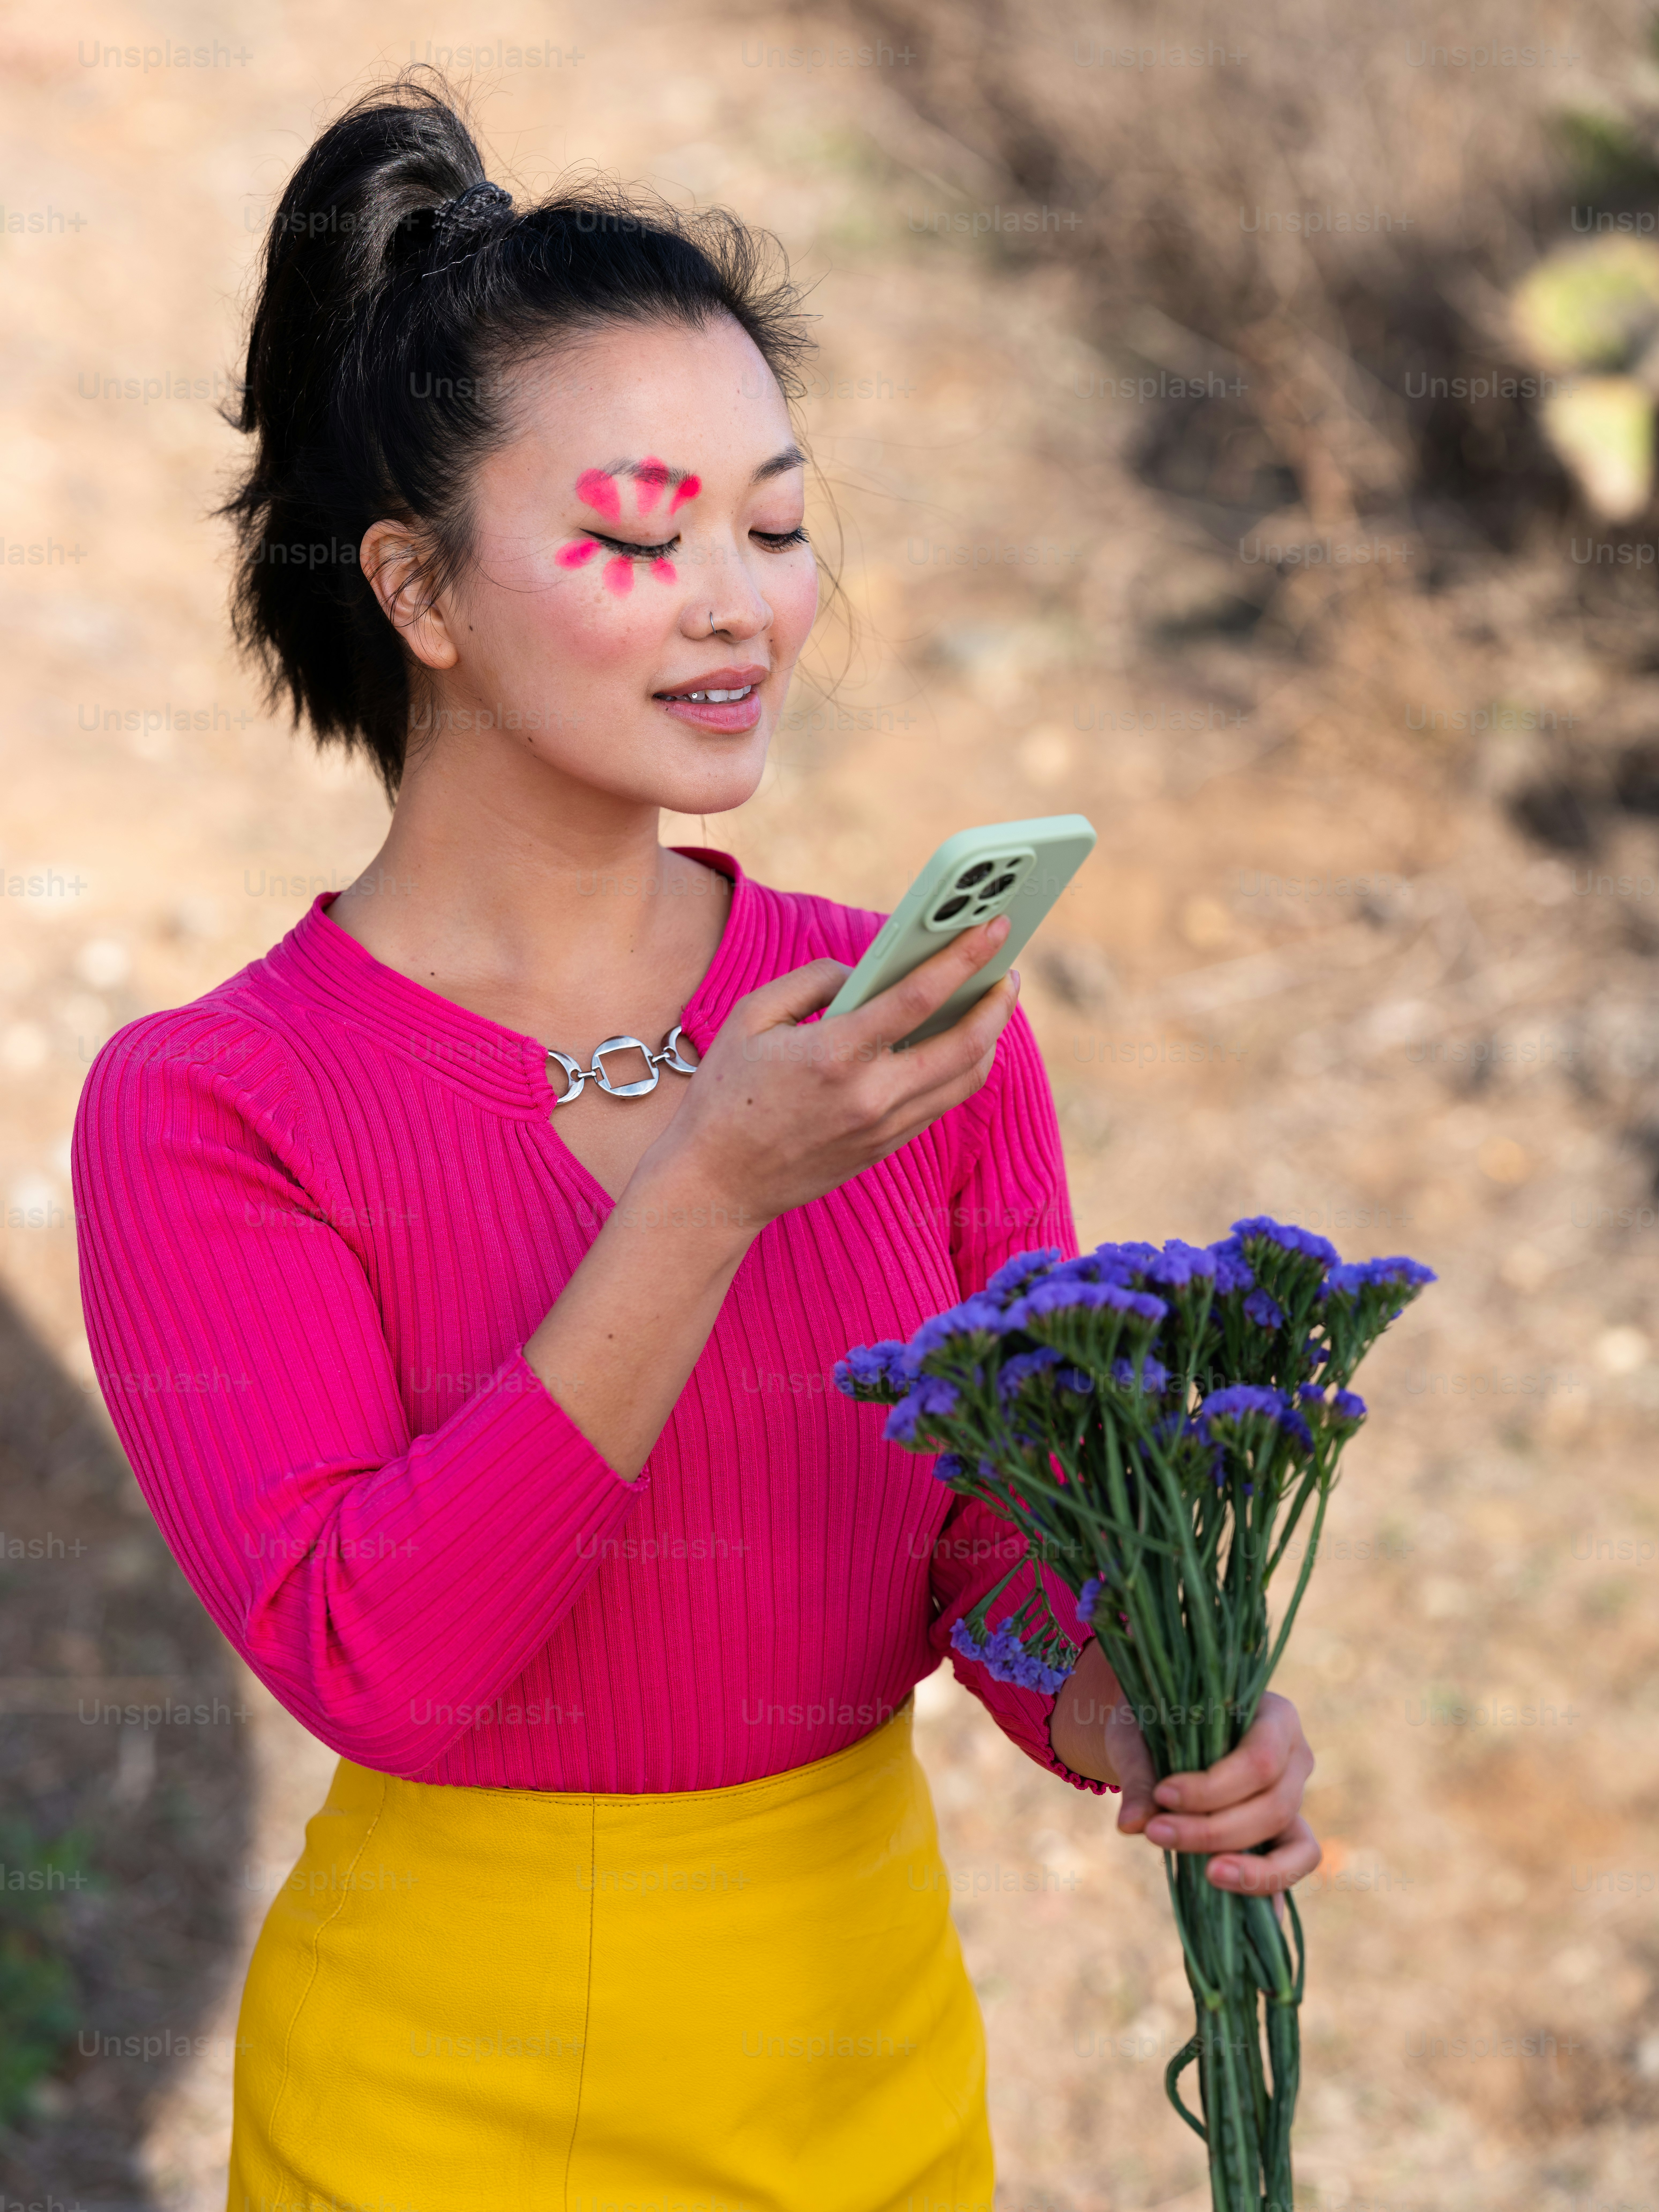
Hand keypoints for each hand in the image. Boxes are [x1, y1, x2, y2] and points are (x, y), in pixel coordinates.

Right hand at [641, 913, 1019, 1228]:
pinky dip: (964, 1067)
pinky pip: (943, 1101)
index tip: (994, 927)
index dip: (963, 957)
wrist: (717, 1181)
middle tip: (1008, 968)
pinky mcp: (886, 1147)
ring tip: (992, 1001)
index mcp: (834, 1055)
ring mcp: (883, 1127)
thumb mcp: (753, 1016)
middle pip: (964, 1043)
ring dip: (990, 1035)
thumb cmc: (727, 1091)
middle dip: (996, 1000)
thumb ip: (814, 979)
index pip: (919, 997)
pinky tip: (962, 1040)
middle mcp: (870, 1095)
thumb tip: (867, 969)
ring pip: (965, 1078)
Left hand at [1049, 1642, 1319, 1894]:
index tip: (1164, 1796)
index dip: (1215, 1788)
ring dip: (1248, 1868)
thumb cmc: (1154, 1722)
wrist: (1158, 1729)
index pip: (1260, 1760)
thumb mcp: (1141, 1735)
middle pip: (1274, 1807)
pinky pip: (1292, 1869)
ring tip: (1206, 1876)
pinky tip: (1250, 1925)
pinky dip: (1271, 1893)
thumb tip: (1131, 1825)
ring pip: (1295, 1846)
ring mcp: (1295, 1800)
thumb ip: (1140, 1775)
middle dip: (1215, 1830)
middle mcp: (1295, 1758)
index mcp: (1274, 1717)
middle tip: (1157, 1833)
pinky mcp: (1284, 1836)